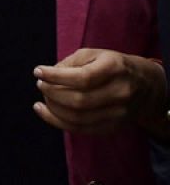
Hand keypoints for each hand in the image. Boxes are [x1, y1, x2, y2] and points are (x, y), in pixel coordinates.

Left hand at [35, 48, 167, 134]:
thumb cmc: (112, 66)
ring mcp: (119, 113)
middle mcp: (120, 92)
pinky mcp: (114, 126)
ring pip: (78, 118)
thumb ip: (69, 63)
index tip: (38, 71)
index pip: (82, 78)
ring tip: (43, 98)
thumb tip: (46, 76)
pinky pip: (82, 129)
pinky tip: (45, 111)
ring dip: (53, 109)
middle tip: (40, 84)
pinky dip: (58, 122)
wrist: (146, 85)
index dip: (55, 76)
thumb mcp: (94, 54)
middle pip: (79, 101)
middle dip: (52, 93)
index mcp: (115, 68)